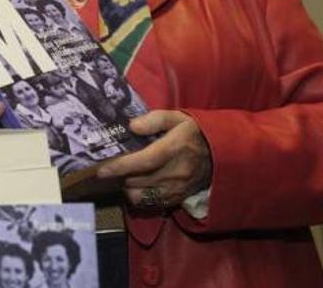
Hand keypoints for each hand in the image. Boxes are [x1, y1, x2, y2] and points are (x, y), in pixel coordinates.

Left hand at [97, 110, 211, 208]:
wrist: (221, 153)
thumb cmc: (194, 133)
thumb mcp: (177, 118)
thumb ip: (154, 120)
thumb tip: (132, 126)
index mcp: (174, 149)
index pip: (143, 162)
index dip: (120, 167)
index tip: (102, 170)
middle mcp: (175, 172)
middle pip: (138, 181)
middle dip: (120, 176)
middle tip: (113, 168)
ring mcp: (177, 188)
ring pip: (142, 196)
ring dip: (128, 188)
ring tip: (126, 176)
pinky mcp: (178, 198)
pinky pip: (152, 204)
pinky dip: (140, 197)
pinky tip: (139, 185)